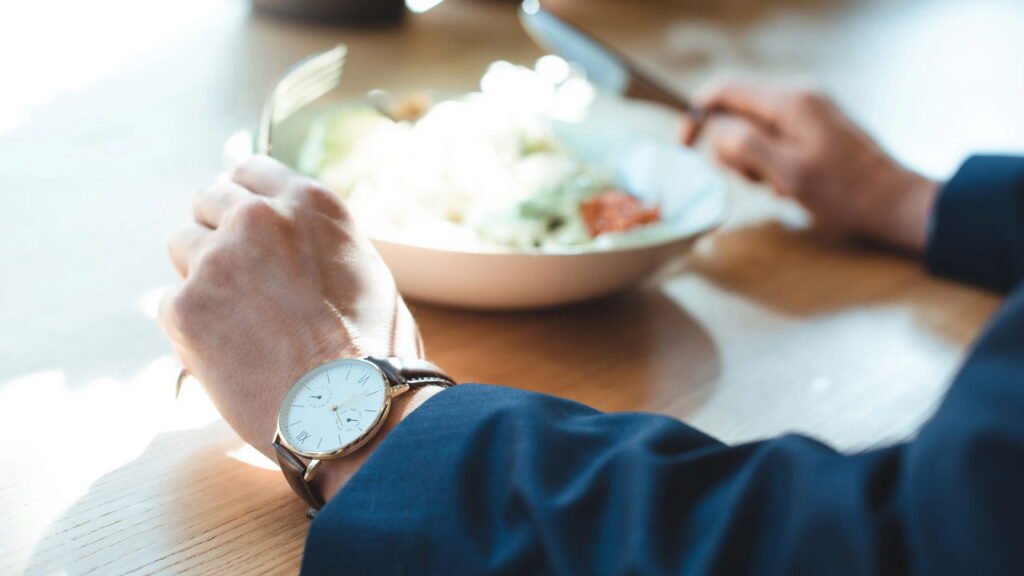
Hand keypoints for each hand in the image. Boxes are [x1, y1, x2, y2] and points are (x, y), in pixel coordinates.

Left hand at [158, 156, 425, 499]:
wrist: (349, 408)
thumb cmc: (373, 350)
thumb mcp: (362, 269)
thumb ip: (316, 242)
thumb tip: (289, 243)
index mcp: (309, 203)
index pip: (248, 170)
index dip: (243, 200)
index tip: (244, 224)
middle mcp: (259, 218)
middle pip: (208, 200)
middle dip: (218, 231)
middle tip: (237, 275)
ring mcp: (218, 260)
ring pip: (182, 245)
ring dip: (201, 274)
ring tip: (236, 318)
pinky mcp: (186, 307)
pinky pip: (170, 301)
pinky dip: (191, 325)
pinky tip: (227, 352)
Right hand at [683, 81, 938, 251]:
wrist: (895, 201)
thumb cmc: (846, 193)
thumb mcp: (789, 174)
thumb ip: (748, 145)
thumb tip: (717, 127)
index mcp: (790, 101)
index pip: (724, 89)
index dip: (696, 115)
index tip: (685, 147)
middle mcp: (798, 94)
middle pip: (736, 109)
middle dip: (731, 147)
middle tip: (754, 180)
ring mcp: (809, 107)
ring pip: (753, 125)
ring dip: (752, 158)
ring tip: (778, 185)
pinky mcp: (815, 123)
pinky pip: (774, 134)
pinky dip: (770, 158)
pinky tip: (790, 183)